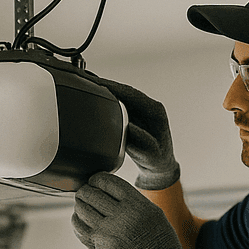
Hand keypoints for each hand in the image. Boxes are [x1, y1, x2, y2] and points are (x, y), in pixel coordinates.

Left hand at [73, 172, 205, 248]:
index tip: (94, 181)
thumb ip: (132, 201)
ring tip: (81, 205)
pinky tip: (79, 219)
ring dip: (79, 205)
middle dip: (85, 191)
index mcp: (136, 204)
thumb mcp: (153, 213)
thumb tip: (107, 191)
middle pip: (91, 194)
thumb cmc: (159, 241)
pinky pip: (80, 228)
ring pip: (82, 210)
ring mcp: (108, 231)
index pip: (107, 182)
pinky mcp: (100, 246)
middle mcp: (121, 215)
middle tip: (84, 192)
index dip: (96, 179)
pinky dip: (76, 221)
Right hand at [91, 76, 179, 190]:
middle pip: (126, 91)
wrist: (159, 166)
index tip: (97, 83)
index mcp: (156, 112)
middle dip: (108, 85)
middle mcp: (151, 107)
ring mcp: (145, 109)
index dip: (114, 87)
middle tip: (89, 81)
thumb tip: (131, 127)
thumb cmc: (155, 160)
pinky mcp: (138, 114)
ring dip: (109, 90)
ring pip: (124, 94)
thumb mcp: (150, 154)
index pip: (131, 93)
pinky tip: (99, 97)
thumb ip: (142, 140)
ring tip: (91, 86)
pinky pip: (123, 101)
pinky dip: (111, 98)